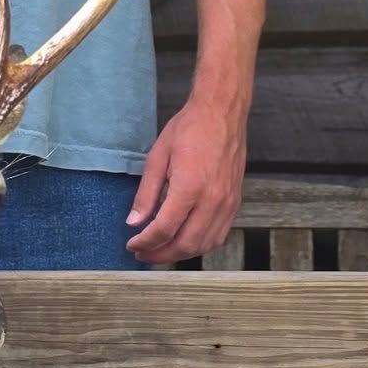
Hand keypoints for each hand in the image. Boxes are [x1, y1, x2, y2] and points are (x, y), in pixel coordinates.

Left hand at [126, 94, 248, 266]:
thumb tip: (134, 222)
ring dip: (180, 254)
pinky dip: (200, 245)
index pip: (164, 229)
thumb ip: (146, 194)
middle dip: (160, 254)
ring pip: (204, 245)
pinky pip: (218, 235)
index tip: (132, 245)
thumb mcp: (158, 157)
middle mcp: (212, 200)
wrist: (222, 113)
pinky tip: (184, 241)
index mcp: (190, 187)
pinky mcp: (235, 202)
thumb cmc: (189, 129)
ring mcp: (227, 203)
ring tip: (160, 251)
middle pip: (185, 244)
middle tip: (142, 253)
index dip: (145, 242)